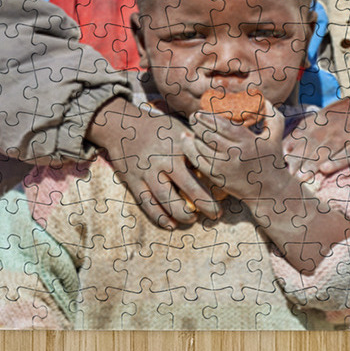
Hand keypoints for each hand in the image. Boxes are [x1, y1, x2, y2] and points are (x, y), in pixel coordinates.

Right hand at [87, 98, 221, 228]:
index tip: (227, 192)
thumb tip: (219, 154)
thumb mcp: (180, 128)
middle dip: (205, 203)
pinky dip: (158, 216)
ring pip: (166, 198)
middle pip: (188, 186)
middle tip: (216, 214)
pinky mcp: (134, 181)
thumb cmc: (158, 128)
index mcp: (180, 145)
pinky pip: (147, 203)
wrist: (122, 126)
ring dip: (182, 213)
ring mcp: (147, 171)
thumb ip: (197, 142)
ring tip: (192, 219)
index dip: (216, 181)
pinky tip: (170, 224)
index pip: (203, 165)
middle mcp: (164, 159)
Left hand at [187, 102, 288, 201]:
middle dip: (198, 123)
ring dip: (194, 136)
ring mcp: (224, 167)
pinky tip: (188, 141)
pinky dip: (190, 150)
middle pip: (209, 134)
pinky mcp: (217, 177)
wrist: (270, 191)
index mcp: (247, 141)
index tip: (201, 111)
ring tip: (193, 128)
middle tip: (194, 117)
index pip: (222, 125)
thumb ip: (272, 115)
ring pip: (201, 147)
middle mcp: (234, 154)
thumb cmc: (272, 159)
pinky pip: (198, 161)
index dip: (208, 117)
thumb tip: (263, 99)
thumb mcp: (276, 135)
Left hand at [284, 99, 349, 177]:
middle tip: (284, 176)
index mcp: (323, 118)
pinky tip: (326, 170)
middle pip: (310, 145)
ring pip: (326, 151)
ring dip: (311, 165)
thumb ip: (317, 124)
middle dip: (296, 161)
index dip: (289, 148)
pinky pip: (348, 154)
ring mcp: (347, 135)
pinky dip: (337, 161)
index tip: (278, 161)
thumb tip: (297, 137)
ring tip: (299, 178)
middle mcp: (332, 126)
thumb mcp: (333, 110)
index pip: (300, 134)